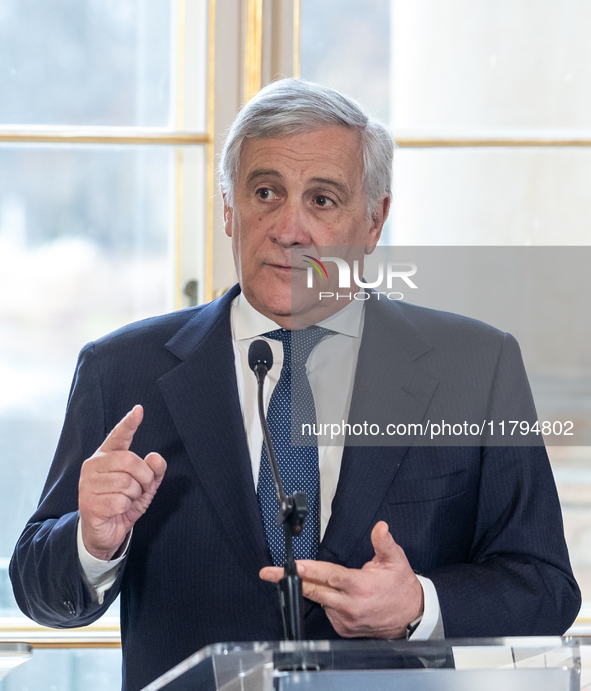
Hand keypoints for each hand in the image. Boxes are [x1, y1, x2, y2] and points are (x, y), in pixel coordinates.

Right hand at [79, 405, 166, 560]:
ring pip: (127, 483)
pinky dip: (126, 508)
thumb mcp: (145, 486)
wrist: (104, 533)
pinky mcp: (88, 503)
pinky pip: (121, 501)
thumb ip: (154, 470)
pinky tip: (117, 510)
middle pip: (130, 461)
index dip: (129, 423)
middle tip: (141, 489)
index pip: (119, 436)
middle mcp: (93, 465)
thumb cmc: (123, 503)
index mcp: (106, 456)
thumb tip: (155, 457)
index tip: (139, 410)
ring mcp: (88, 484)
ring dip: (135, 495)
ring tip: (126, 500)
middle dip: (144, 477)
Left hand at [259, 521, 422, 638]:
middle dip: (289, 580)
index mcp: (359, 586)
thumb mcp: (396, 560)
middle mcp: (350, 605)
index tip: (293, 566)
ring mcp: (345, 620)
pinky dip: (325, 601)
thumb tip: (380, 527)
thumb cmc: (401, 586)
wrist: (412, 616)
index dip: (310, 570)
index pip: (329, 575)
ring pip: (319, 600)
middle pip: (314, 590)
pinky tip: (334, 593)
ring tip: (307, 576)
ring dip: (312, 588)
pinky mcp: (344, 629)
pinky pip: (327, 611)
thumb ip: (384, 543)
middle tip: (268, 573)